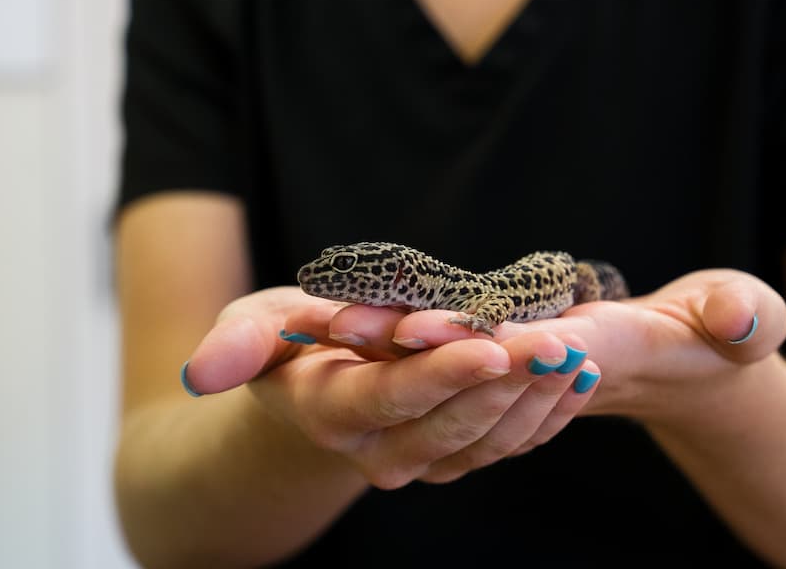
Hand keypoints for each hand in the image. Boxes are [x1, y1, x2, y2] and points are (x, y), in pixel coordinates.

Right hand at [180, 288, 600, 487]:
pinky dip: (548, 414)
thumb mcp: (257, 325)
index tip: (489, 345)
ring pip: (491, 441)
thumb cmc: (289, 342)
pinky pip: (509, 443)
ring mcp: (425, 459)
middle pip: (454, 424)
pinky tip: (582, 379)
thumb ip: (238, 344)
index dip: (442, 374)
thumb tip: (203, 373)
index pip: (395, 398)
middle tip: (560, 343)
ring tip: (581, 355)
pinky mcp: (458, 455)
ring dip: (540, 400)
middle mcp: (382, 450)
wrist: (316, 386)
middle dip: (510, 383)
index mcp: (334, 412)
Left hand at [347, 269, 785, 424]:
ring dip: (391, 348)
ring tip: (333, 317)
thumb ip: (746, 317)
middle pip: (467, 369)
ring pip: (446, 374)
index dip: (477, 343)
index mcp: (598, 357)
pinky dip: (405, 347)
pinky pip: (448, 367)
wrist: (690, 364)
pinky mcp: (506, 365)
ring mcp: (520, 375)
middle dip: (405, 345)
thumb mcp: (746, 320)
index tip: (416, 319)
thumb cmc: (725, 335)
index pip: (527, 358)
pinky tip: (358, 323)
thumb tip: (739, 321)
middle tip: (343, 316)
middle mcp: (544, 375)